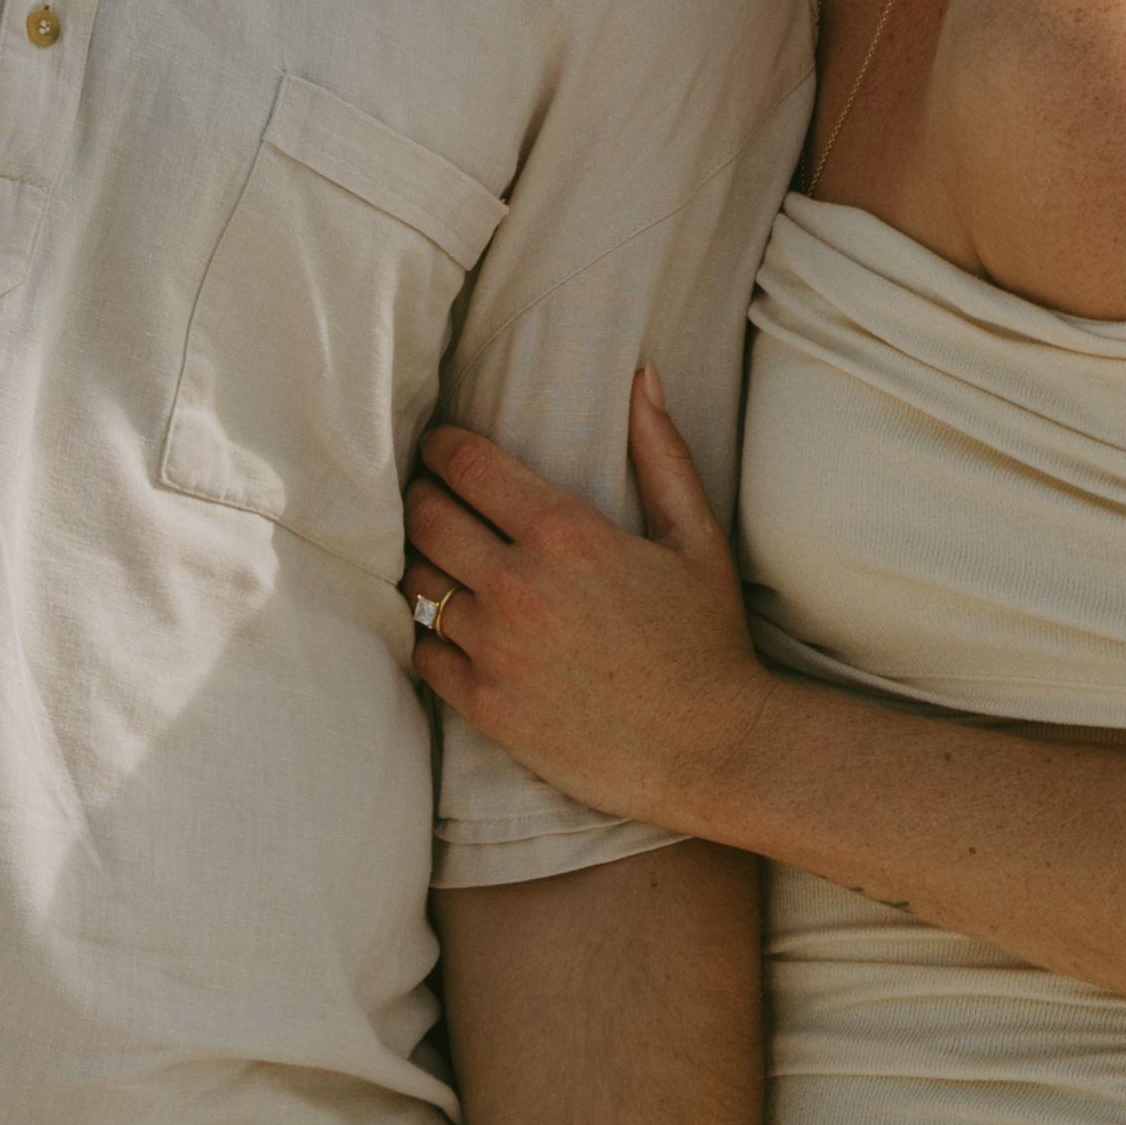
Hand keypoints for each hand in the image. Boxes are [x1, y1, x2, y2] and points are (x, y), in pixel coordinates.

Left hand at [406, 372, 770, 839]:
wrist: (712, 749)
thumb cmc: (708, 639)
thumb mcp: (697, 537)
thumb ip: (661, 452)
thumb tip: (641, 375)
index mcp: (566, 534)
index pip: (465, 465)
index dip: (441, 447)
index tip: (440, 447)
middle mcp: (519, 585)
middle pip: (424, 516)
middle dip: (422, 497)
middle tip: (432, 498)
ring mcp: (495, 648)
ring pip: (414, 582)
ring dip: (420, 564)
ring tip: (438, 560)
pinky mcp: (484, 704)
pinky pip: (421, 651)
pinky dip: (427, 633)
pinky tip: (448, 625)